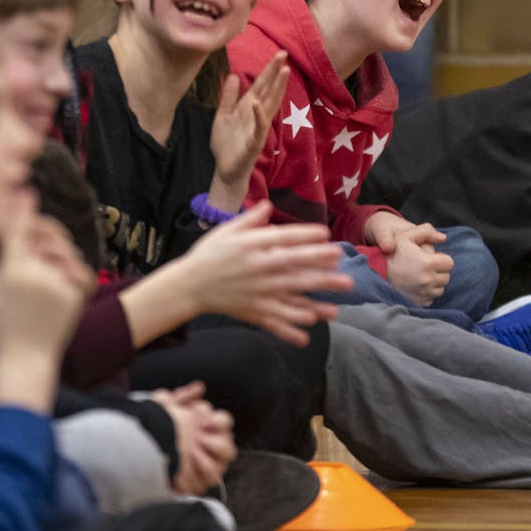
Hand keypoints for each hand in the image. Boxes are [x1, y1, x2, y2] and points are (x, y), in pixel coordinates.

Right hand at [0, 192, 94, 359]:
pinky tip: (60, 273)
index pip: (18, 228)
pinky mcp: (78, 294)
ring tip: (45, 261)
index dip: (21, 208)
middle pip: (46, 233)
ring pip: (65, 250)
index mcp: (14, 270)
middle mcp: (41, 274)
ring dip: (56, 250)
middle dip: (42, 227)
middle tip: (35, 229)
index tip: (24, 192)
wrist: (28, 357)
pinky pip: (78, 268)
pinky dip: (69, 268)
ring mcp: (62, 283)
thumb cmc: (1, 323)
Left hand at [152, 382, 235, 495]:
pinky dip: (197, 475)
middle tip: (200, 442)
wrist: (140, 451)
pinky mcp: (201, 481)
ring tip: (191, 456)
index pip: (225, 421)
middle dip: (216, 444)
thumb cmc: (156, 427)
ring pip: (221, 464)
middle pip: (228, 445)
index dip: (217, 422)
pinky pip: (208, 480)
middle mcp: (213, 445)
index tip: (204, 423)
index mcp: (208, 425)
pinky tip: (183, 470)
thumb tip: (200, 387)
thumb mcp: (164, 406)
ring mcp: (209, 464)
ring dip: (207, 460)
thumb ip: (183, 396)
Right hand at [174, 201, 349, 344]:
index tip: (325, 234)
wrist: (188, 285)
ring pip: (291, 294)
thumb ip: (250, 219)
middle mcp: (256, 269)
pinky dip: (292, 325)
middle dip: (319, 264)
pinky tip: (311, 326)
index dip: (305, 236)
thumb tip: (268, 204)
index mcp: (250, 246)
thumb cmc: (209, 255)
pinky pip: (276, 319)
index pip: (282, 239)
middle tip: (342, 263)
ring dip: (316, 296)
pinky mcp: (253, 311)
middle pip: (293, 266)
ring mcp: (257, 293)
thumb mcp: (226, 231)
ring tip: (338, 298)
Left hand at [209, 52, 288, 191]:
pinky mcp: (254, 143)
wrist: (224, 170)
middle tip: (285, 55)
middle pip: (269, 91)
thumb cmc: (226, 144)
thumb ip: (229, 97)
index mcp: (249, 108)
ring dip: (277, 89)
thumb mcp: (223, 115)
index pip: (261, 85)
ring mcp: (258, 128)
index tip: (279, 53)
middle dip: (277, 73)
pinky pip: (258, 127)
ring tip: (284, 72)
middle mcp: (257, 115)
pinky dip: (258, 115)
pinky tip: (257, 103)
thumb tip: (234, 75)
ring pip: (270, 105)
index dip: (269, 70)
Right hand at [373, 219, 452, 305]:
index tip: (431, 258)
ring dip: (434, 283)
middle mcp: (427, 281)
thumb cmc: (393, 252)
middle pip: (446, 277)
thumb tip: (443, 238)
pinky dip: (426, 293)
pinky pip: (431, 298)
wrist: (377, 271)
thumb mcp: (407, 235)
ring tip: (420, 276)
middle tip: (425, 267)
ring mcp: (423, 293)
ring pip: (440, 289)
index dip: (441, 259)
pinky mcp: (419, 303)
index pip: (449, 263)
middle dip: (438, 271)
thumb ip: (427, 231)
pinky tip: (416, 286)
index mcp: (428, 263)